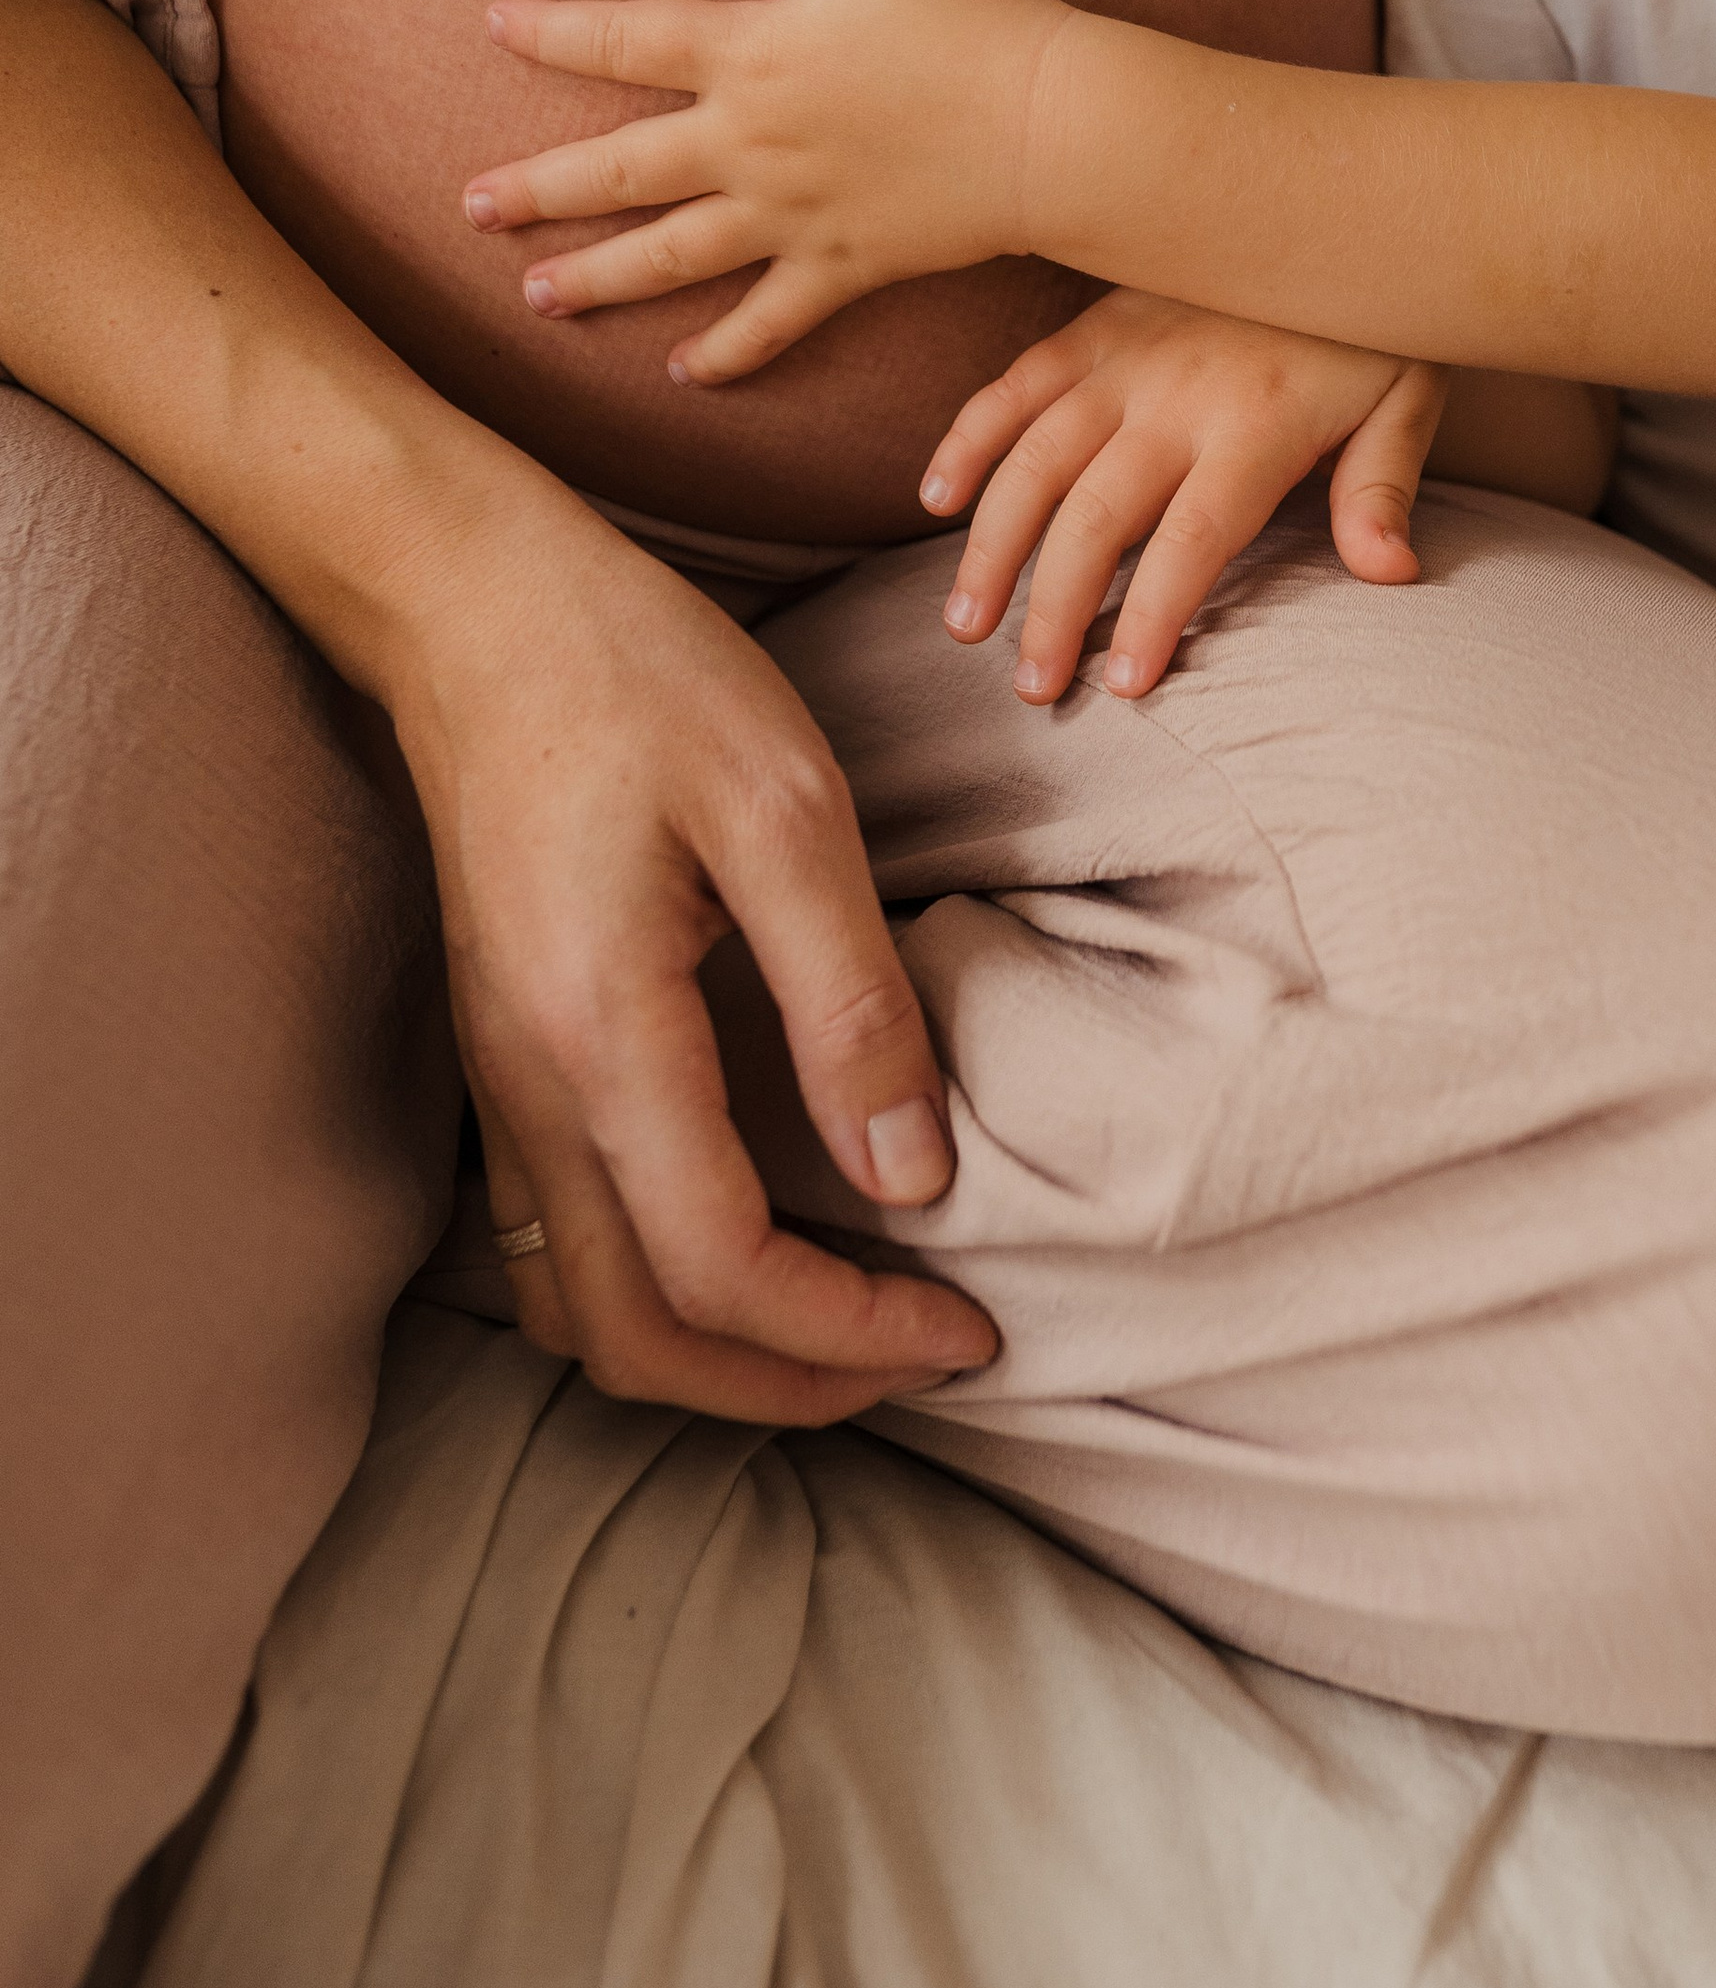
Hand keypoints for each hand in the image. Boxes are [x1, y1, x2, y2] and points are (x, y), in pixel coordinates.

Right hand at [385, 492, 996, 1421]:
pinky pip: (555, 1241)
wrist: (475, 602)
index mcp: (602, 1037)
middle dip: (789, 1385)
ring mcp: (497, 1080)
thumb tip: (914, 1176)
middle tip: (924, 1349)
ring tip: (852, 1317)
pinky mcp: (500, 1052)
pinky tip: (757, 1235)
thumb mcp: (787, 808)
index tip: (968, 1321)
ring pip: (580, 1311)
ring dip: (715, 1353)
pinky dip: (657, 1286)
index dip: (852, 1333)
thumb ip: (851, 1000)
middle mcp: (527, 1090)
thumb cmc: (639, 676)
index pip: (721, 1274)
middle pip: (636, 1340)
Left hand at [463, 0, 1066, 382]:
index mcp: (756, 52)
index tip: (495, 27)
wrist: (1054, 123)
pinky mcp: (844, 267)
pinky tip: (683, 371)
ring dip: (598, 277)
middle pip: (620, 170)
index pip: (627, 39)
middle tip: (469, 208)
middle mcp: (754, 142)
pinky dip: (727, 351)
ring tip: (535, 296)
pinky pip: (770, 320)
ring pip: (671, 256)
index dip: (554, 32)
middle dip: (538, 188)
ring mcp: (793, 215)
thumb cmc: (982, 15)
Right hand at [921, 290, 1446, 699]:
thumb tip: (1390, 572)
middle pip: (1097, 513)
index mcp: (1258, 423)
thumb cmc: (1374, 319)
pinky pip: (1016, 382)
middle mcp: (1178, 393)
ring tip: (966, 625)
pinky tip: (935, 500)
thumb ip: (1382, 487)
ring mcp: (1125, 355)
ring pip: (1036, 456)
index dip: (1151, 612)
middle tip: (1031, 686)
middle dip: (1053, 607)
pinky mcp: (1094, 324)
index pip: (1194, 537)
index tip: (1123, 685)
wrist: (1342, 200)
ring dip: (993, 544)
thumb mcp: (1409, 397)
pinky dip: (969, 436)